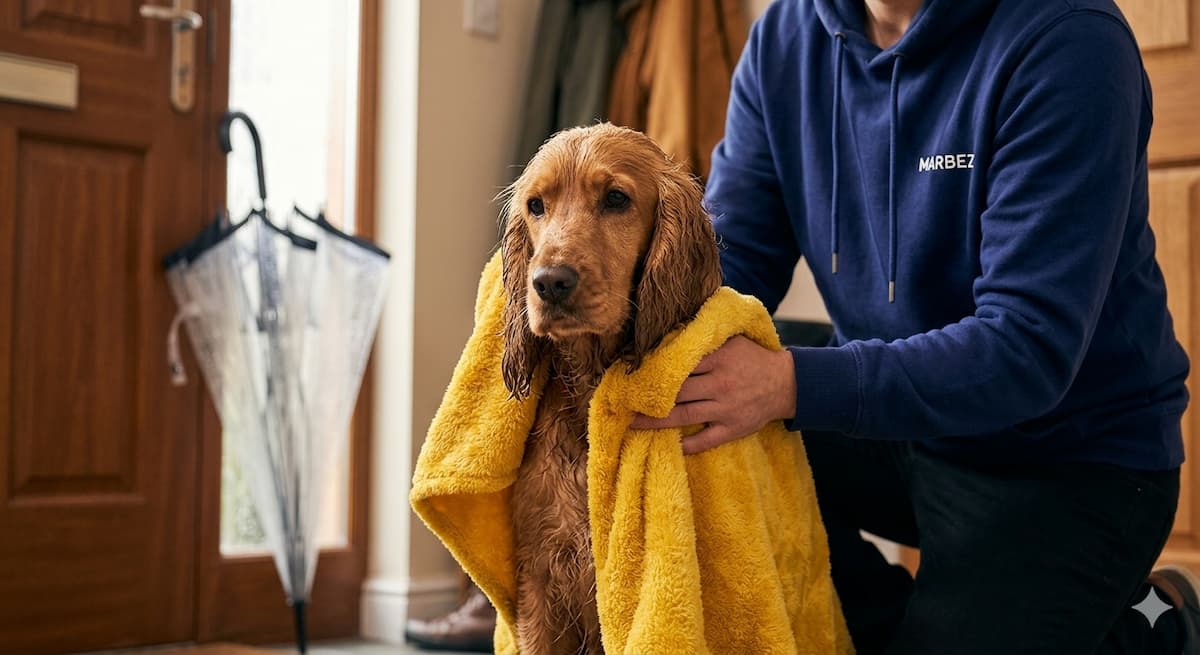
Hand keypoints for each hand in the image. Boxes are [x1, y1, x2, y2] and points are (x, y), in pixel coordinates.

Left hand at [629, 336, 796, 454]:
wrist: (786, 384)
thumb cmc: (753, 358)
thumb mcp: (733, 340)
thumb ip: (706, 337)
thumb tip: (672, 328)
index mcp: (719, 359)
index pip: (680, 363)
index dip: (654, 369)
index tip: (632, 373)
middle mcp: (720, 384)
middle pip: (676, 391)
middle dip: (649, 396)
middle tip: (624, 400)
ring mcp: (725, 409)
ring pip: (684, 416)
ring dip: (656, 422)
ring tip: (632, 423)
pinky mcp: (732, 429)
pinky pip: (705, 440)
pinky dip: (687, 445)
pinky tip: (668, 446)